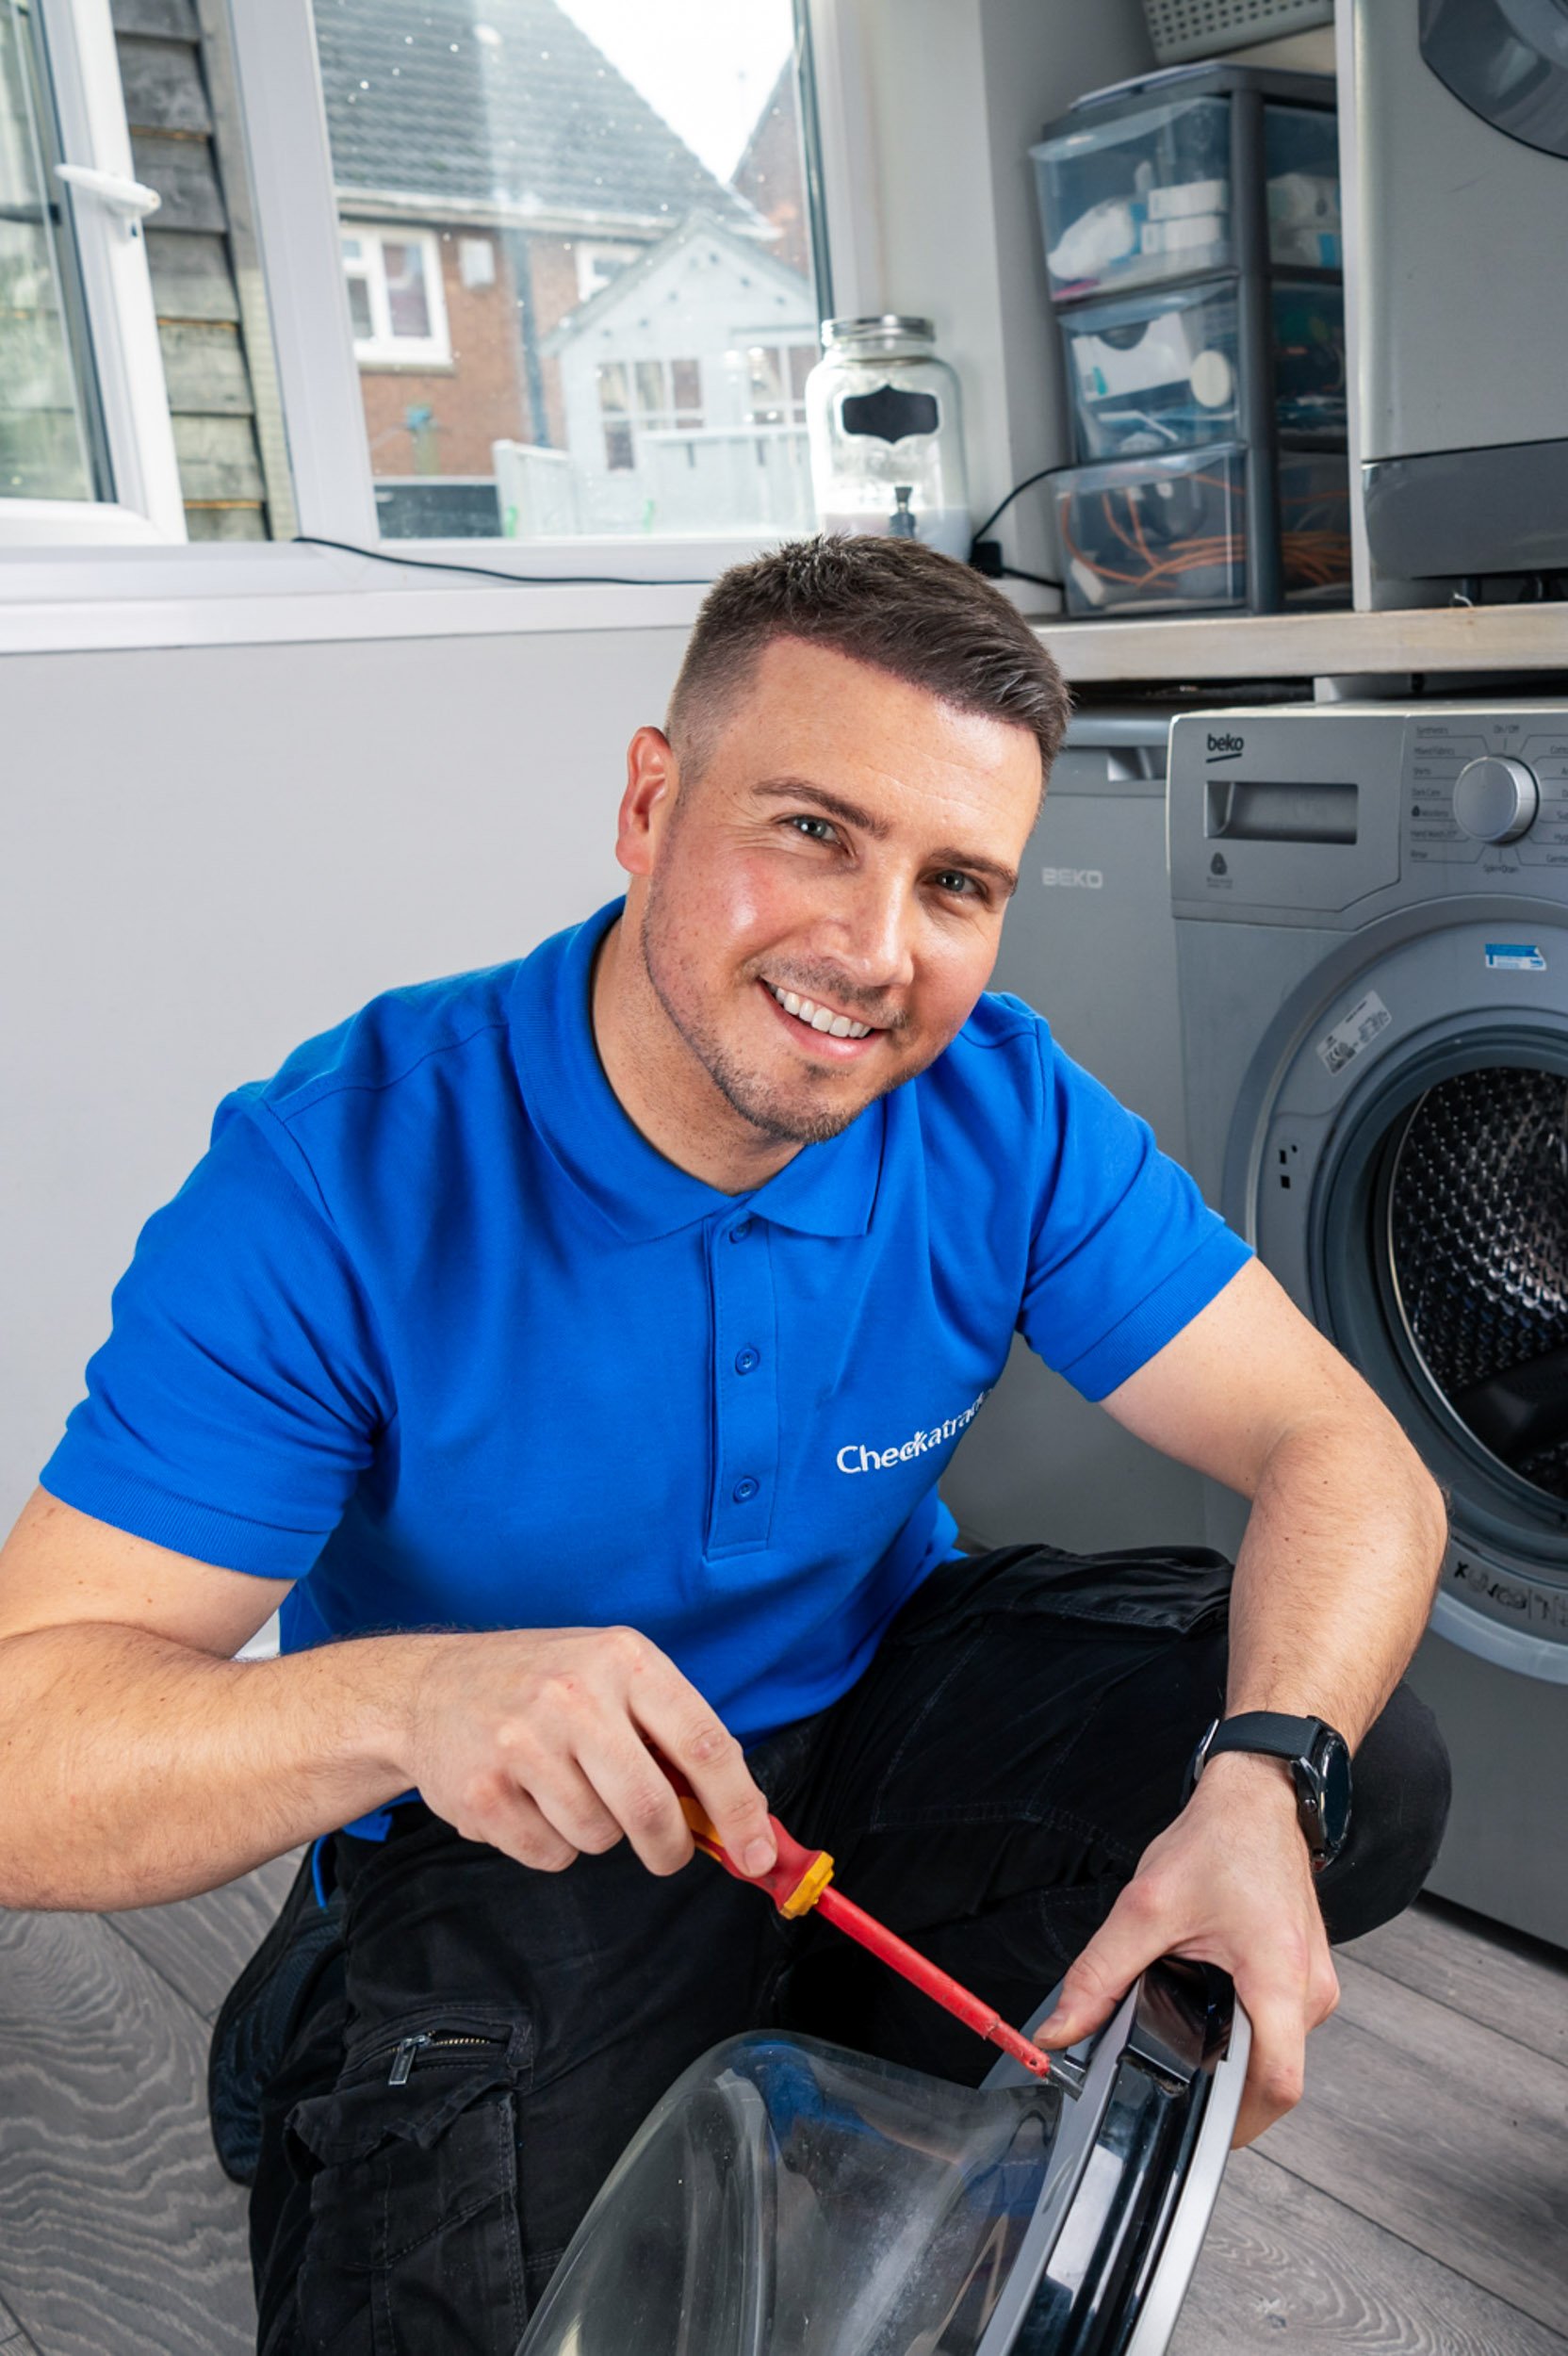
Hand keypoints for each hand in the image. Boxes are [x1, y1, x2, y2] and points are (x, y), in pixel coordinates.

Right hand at [403, 1625, 776, 1881]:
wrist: (427, 1688)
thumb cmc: (538, 1683)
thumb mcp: (611, 1674)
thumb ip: (670, 1734)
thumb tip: (736, 1813)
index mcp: (624, 1659)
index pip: (704, 1743)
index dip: (740, 1808)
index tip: (759, 1853)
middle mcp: (575, 1695)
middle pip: (652, 1807)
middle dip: (669, 1846)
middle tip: (666, 1852)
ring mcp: (523, 1743)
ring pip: (600, 1837)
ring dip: (597, 1833)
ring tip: (563, 1790)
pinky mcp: (483, 1791)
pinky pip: (550, 1855)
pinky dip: (551, 1844)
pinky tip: (527, 1802)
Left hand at [1030, 1751, 1339, 2145]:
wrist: (1260, 1798)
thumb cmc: (1219, 1841)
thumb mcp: (1145, 1906)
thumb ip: (1099, 1974)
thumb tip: (1061, 2032)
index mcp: (1279, 1976)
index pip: (1278, 2083)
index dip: (1238, 2123)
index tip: (1195, 2128)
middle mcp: (1310, 1989)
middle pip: (1274, 2074)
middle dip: (1222, 2088)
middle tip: (1173, 2079)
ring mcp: (1315, 1984)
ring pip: (1276, 2050)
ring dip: (1233, 2054)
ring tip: (1187, 2035)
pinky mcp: (1307, 1976)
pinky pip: (1279, 2025)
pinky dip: (1244, 2028)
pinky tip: (1208, 2008)